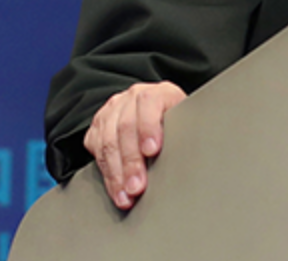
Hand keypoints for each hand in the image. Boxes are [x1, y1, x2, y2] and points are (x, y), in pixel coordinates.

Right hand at [83, 81, 186, 209]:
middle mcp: (131, 98)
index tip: (152, 150)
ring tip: (126, 195)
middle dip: (131, 162)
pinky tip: (115, 189)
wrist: (158, 113)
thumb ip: (186, 131)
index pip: (149, 103)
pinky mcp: (98, 126)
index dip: (149, 127)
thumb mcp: (186, 121)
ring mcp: (112, 111)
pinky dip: (106, 173)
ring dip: (116, 174)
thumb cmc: (177, 122)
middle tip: (137, 186)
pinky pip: (96, 150)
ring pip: (107, 141)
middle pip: (125, 127)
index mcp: (158, 93)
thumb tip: (190, 156)